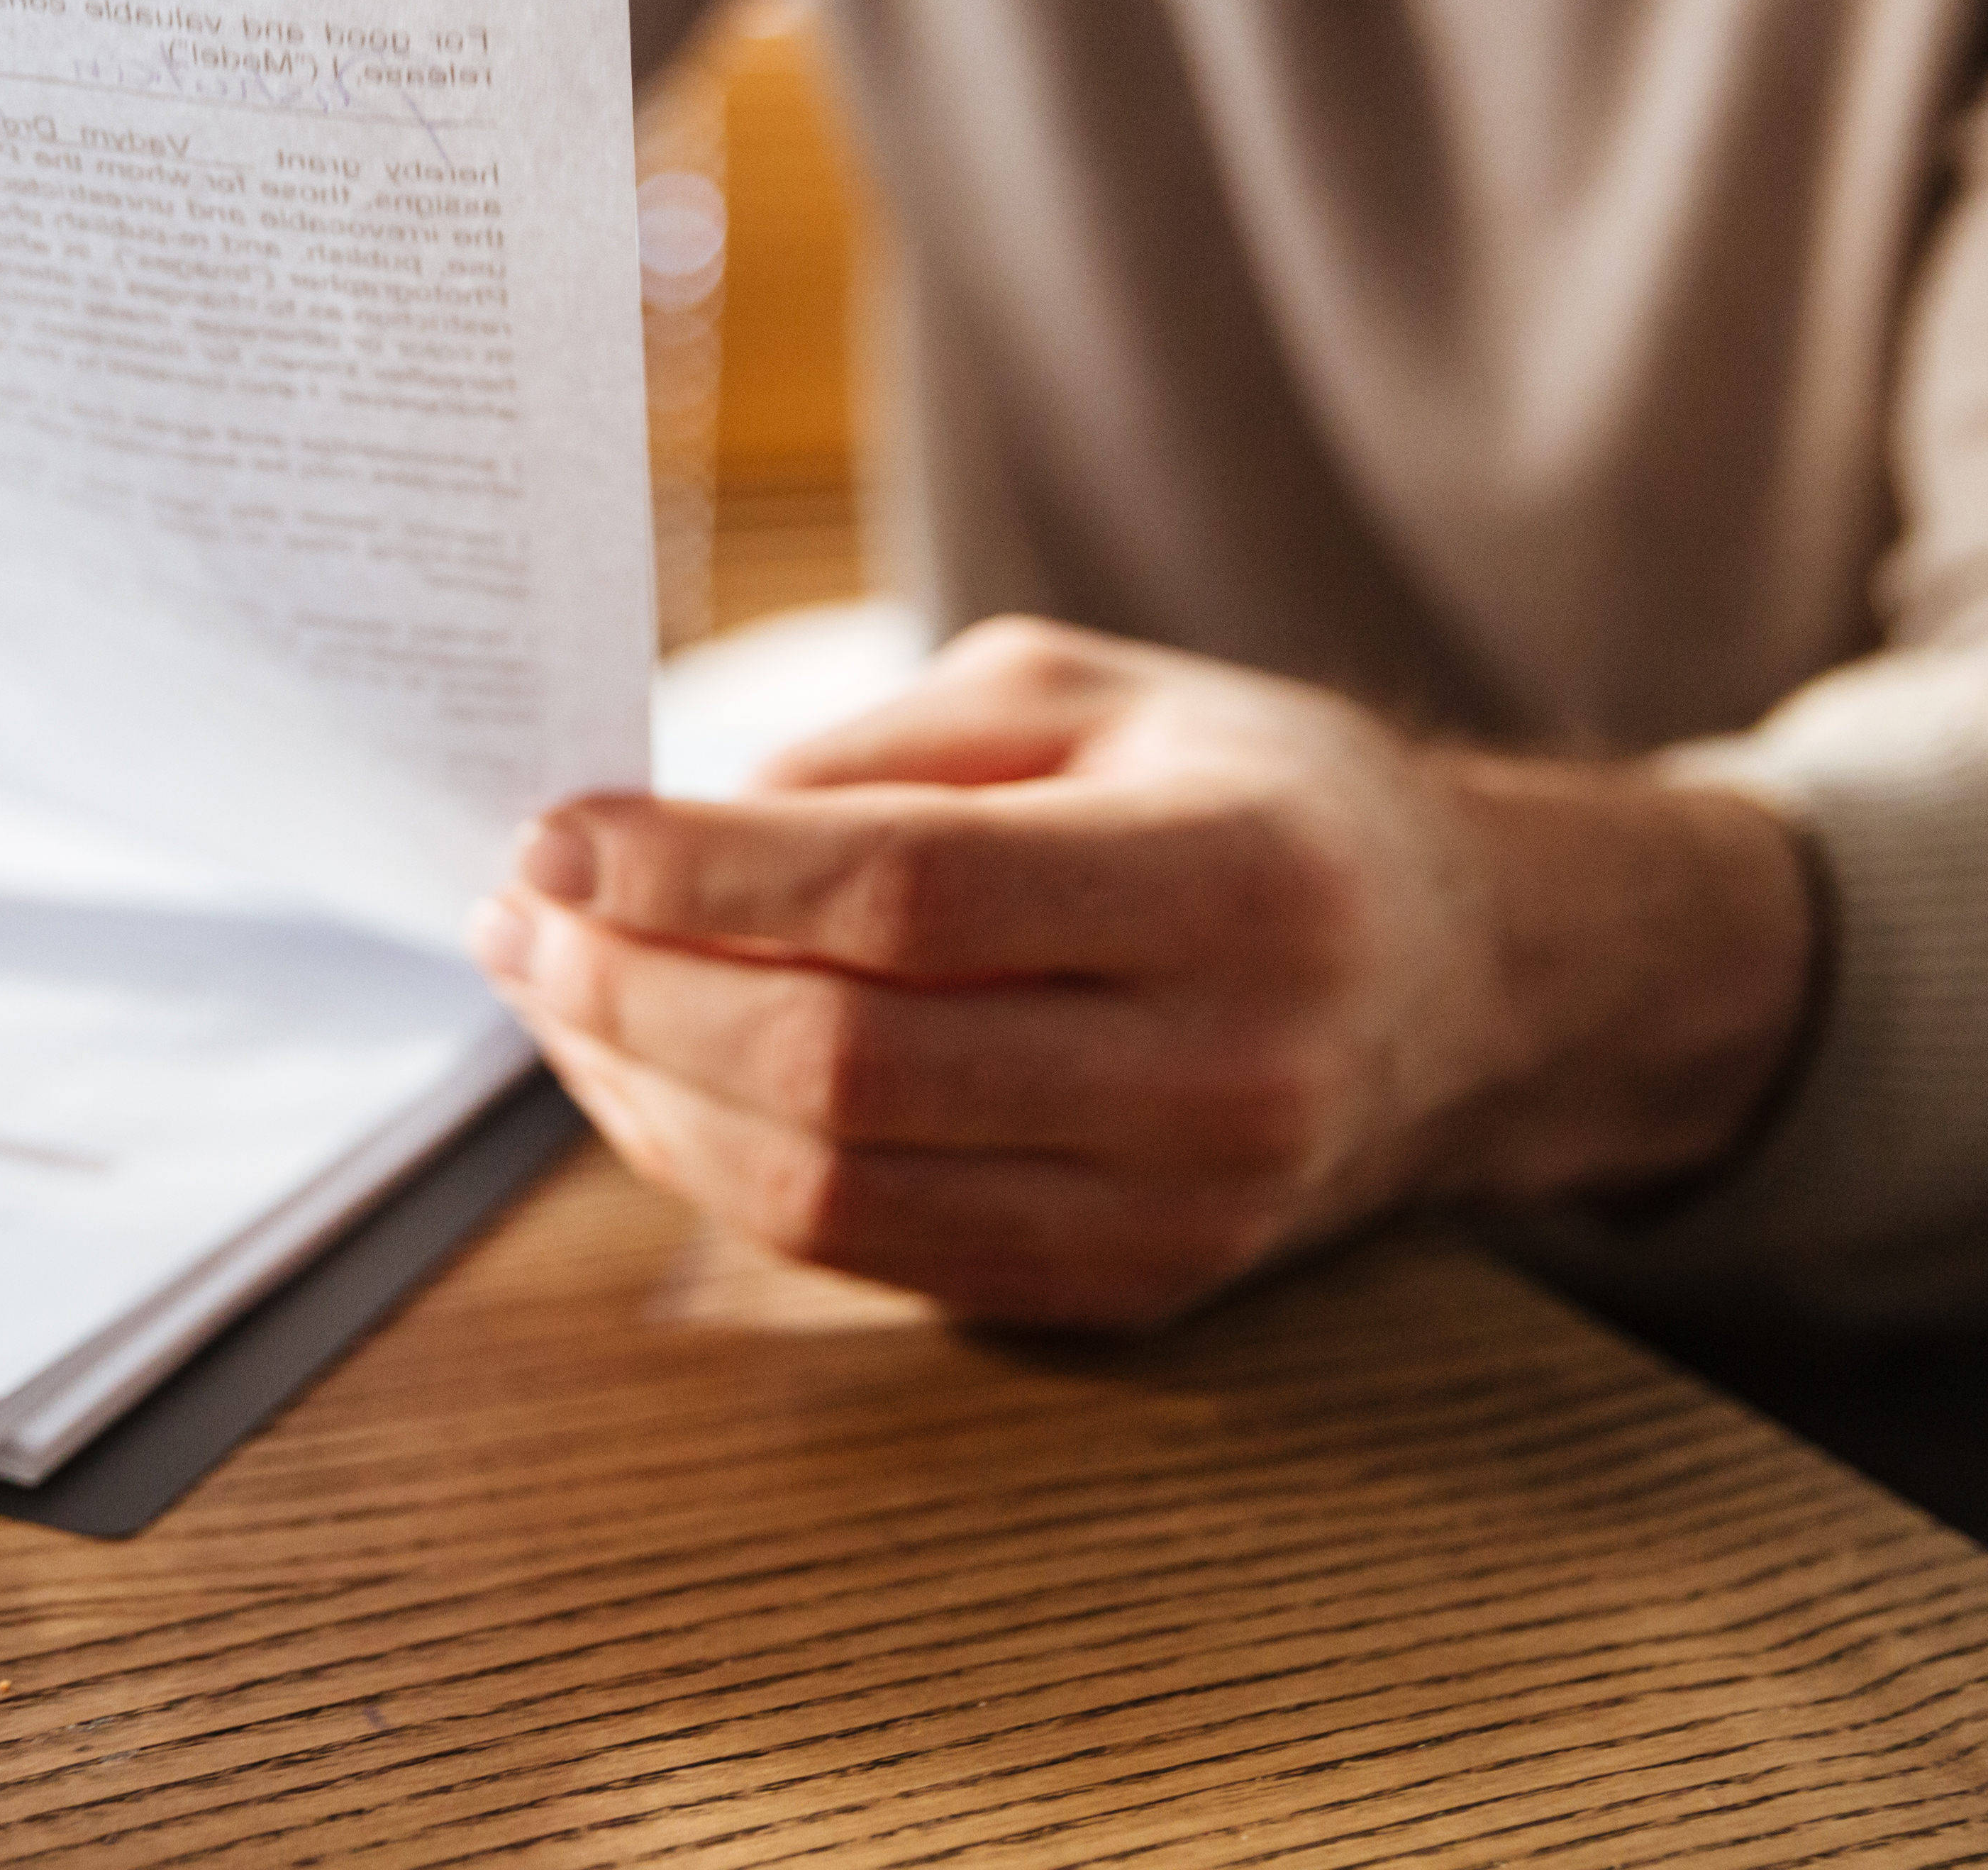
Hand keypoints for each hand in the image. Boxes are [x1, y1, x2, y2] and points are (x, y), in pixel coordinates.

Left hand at [470, 618, 1813, 1327]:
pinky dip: (727, 1175)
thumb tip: (660, 835)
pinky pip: (875, 1254)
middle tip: (520, 916)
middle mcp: (1225, 1068)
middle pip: (850, 1063)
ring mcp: (1183, 1211)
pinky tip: (650, 1082)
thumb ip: (882, 753)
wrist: (1468, 980)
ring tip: (554, 995)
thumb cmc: (1252, 798)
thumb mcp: (1088, 695)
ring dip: (648, 1099)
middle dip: (635, 993)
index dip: (700, 875)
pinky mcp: (1128, 1292)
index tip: (554, 835)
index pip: (908, 897)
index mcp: (1234, 876)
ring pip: (838, 1193)